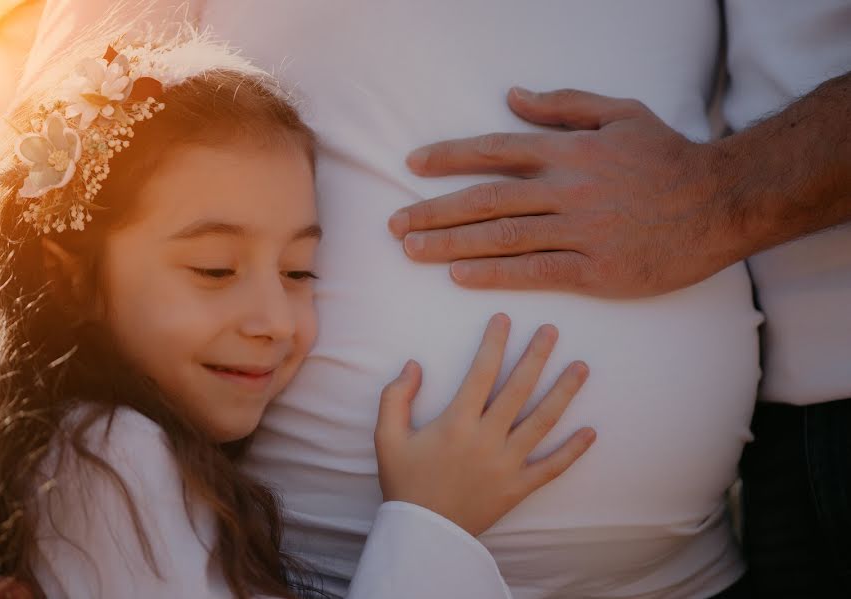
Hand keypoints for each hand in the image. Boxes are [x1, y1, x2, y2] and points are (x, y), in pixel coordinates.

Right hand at [375, 313, 594, 536]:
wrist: (422, 534)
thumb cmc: (404, 482)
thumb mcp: (386, 437)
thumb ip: (395, 397)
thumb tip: (414, 364)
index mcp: (456, 423)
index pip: (481, 373)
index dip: (493, 343)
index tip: (504, 319)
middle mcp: (487, 439)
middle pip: (519, 389)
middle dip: (536, 356)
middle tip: (552, 330)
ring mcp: (506, 464)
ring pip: (542, 422)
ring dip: (564, 393)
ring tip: (582, 367)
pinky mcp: (518, 488)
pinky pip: (551, 468)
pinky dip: (573, 452)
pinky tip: (591, 432)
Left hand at [389, 88, 742, 297]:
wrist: (721, 203)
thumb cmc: (670, 158)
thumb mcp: (622, 113)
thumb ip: (564, 104)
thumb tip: (513, 95)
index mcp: (570, 151)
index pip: (495, 150)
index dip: (449, 158)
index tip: (413, 167)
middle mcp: (567, 189)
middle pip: (486, 199)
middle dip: (433, 210)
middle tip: (394, 224)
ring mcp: (580, 231)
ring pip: (502, 237)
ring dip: (450, 243)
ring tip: (411, 251)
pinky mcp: (595, 270)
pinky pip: (534, 271)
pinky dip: (494, 273)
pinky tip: (459, 275)